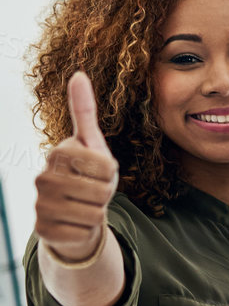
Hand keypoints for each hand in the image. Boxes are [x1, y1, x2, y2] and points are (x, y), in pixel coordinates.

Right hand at [33, 72, 118, 262]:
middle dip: (107, 193)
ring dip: (99, 211)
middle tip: (93, 191)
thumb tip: (78, 73)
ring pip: (95, 213)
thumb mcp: (92, 142)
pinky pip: (85, 232)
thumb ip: (84, 110)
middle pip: (102, 190)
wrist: (74, 211)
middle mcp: (43, 178)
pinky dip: (89, 230)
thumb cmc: (88, 173)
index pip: (106, 165)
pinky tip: (76, 223)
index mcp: (58, 153)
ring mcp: (40, 205)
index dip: (111, 171)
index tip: (98, 170)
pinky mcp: (43, 231)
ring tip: (85, 205)